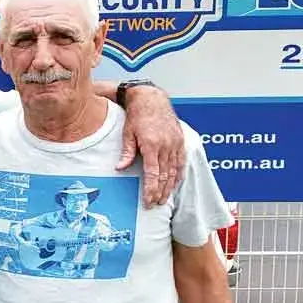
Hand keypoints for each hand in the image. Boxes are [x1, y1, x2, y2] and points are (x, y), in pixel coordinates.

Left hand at [116, 84, 184, 206]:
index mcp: (152, 144)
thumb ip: (126, 152)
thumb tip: (120, 168)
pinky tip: (174, 184)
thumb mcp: (127, 133)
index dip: (151, 189)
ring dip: (170, 187)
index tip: (148, 200)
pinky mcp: (180, 141)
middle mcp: (166, 145)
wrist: (151, 98)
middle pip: (165, 176)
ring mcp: (175, 143)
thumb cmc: (138, 115)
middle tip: (155, 204)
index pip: (153, 173)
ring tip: (164, 199)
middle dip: (160, 192)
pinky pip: (181, 162)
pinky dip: (178, 175)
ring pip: (175, 171)